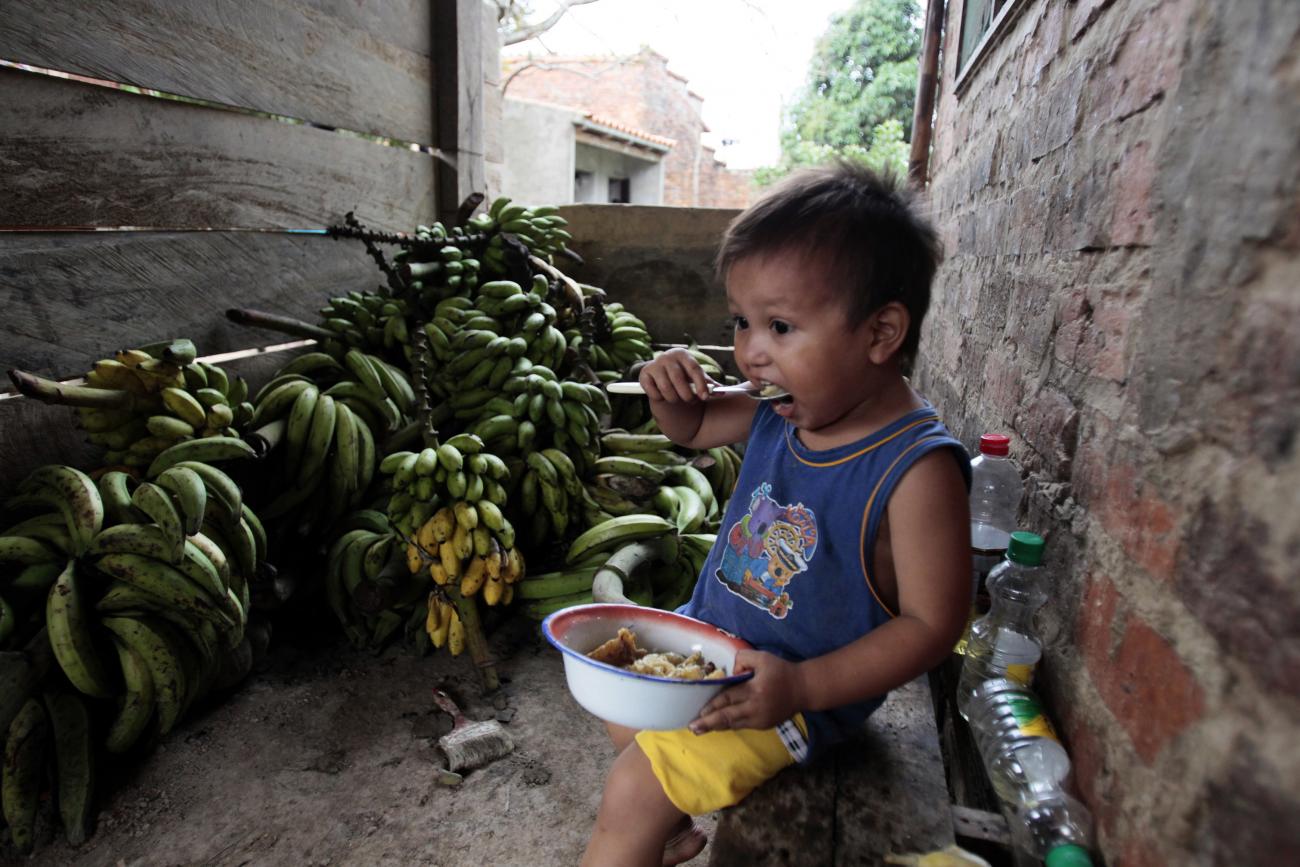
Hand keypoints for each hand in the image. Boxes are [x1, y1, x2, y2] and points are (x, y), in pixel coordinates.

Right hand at [638, 347, 714, 403]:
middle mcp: (667, 357)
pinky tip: (663, 396)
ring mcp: (654, 364)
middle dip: (687, 395)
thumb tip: (722, 392)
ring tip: (677, 399)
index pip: (694, 368)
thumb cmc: (685, 379)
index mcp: (683, 354)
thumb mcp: (697, 380)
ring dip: (674, 399)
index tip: (705, 397)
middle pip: (679, 379)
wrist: (664, 379)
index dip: (701, 384)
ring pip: (666, 388)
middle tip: (691, 402)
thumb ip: (709, 386)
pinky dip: (660, 398)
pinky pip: (654, 392)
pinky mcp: (644, 375)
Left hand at [688, 649, 803, 733]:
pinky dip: (729, 725)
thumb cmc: (782, 671)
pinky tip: (718, 725)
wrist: (804, 689)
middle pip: (728, 717)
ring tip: (700, 730)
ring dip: (716, 727)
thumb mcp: (763, 657)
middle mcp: (756, 708)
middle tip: (692, 728)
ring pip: (734, 724)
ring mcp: (760, 719)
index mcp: (755, 690)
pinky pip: (742, 725)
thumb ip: (743, 659)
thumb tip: (730, 673)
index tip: (698, 711)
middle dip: (709, 723)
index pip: (729, 698)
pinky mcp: (764, 725)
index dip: (712, 706)